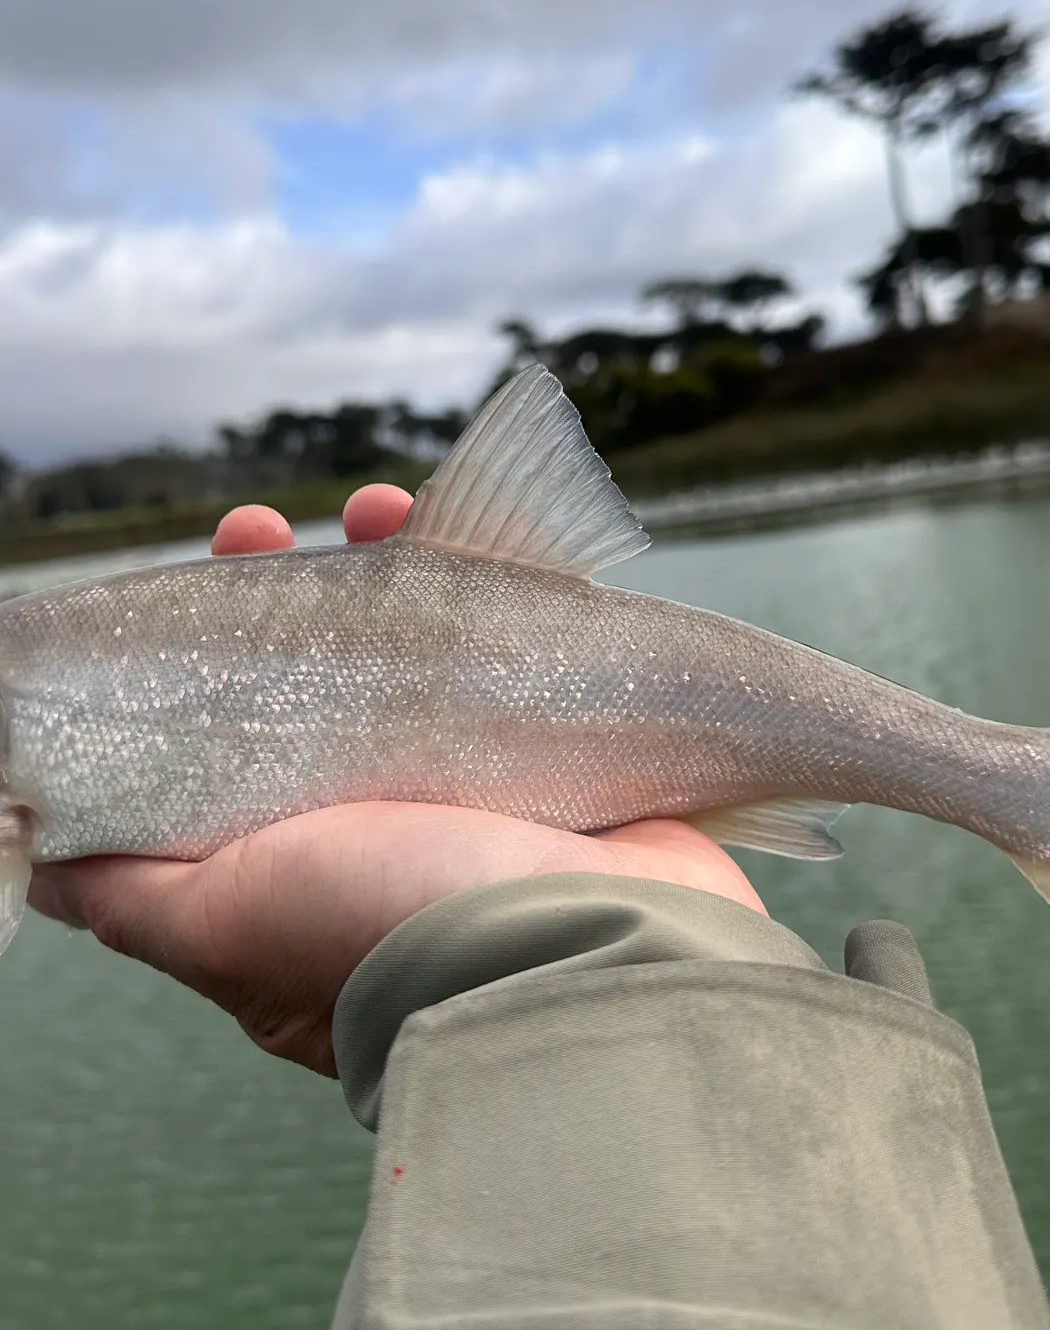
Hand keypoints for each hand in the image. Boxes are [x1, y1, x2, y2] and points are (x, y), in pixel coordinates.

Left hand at [27, 485, 763, 1076]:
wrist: (590, 947)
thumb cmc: (388, 931)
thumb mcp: (224, 920)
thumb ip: (131, 893)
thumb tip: (39, 867)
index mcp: (301, 857)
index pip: (232, 737)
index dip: (206, 657)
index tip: (196, 590)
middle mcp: (386, 816)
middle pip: (324, 677)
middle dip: (289, 595)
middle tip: (265, 528)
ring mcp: (478, 778)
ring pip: (422, 651)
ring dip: (393, 570)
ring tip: (381, 506)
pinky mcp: (561, 747)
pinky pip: (520, 644)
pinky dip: (502, 581)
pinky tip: (470, 532)